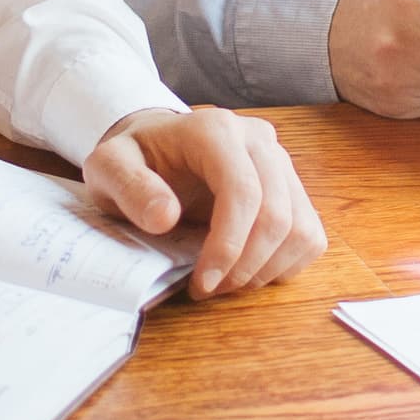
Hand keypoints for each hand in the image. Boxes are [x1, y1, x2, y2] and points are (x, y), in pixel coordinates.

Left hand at [80, 106, 326, 296]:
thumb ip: (130, 188)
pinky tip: (249, 270)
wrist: (156, 146)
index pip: (242, 191)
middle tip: (208, 290)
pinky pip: (310, 235)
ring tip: (226, 283)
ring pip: (300, 228)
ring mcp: (282, 163)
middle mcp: (258, 140)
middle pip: (277, 214)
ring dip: (266, 270)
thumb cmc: (135, 160)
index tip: (201, 284)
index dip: (228, 246)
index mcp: (216, 130)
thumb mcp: (109, 168)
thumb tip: (165, 218)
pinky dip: (285, 264)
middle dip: (245, 266)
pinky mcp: (293, 188)